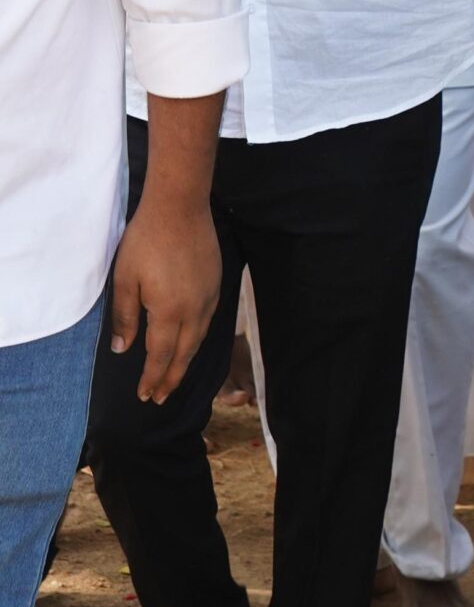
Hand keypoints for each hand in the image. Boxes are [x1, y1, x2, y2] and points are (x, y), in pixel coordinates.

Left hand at [109, 193, 221, 403]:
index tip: (145, 396)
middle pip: (184, 355)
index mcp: (169, 312)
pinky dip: (198, 341)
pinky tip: (190, 342)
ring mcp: (209, 298)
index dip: (153, 378)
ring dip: (186, 362)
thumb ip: (124, 316)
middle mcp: (195, 311)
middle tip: (161, 398)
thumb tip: (123, 349)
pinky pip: (208, 323)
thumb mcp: (124, 279)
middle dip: (171, 378)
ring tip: (174, 376)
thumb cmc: (146, 241)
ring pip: (199, 341)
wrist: (180, 208)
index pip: (160, 356)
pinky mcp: (217, 285)